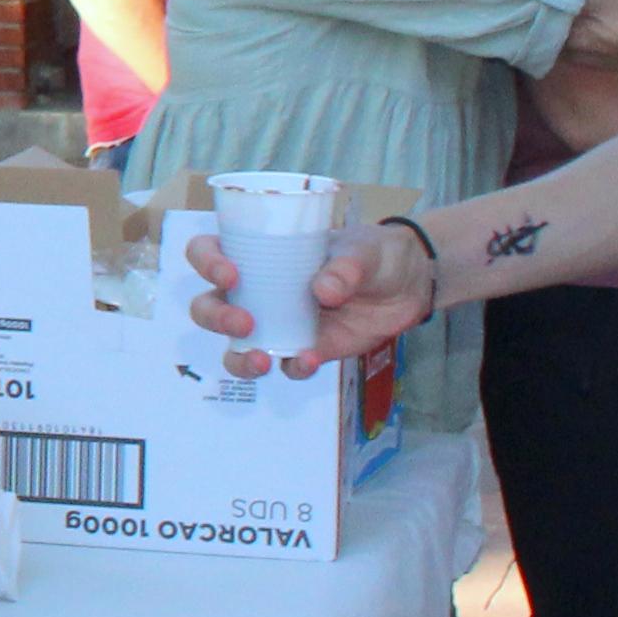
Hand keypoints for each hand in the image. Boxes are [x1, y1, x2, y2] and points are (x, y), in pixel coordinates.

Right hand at [182, 224, 434, 378]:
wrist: (411, 285)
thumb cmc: (374, 253)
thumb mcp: (363, 249)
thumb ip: (345, 266)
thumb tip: (323, 291)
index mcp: (259, 253)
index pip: (208, 252)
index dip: (206, 263)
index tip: (231, 274)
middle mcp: (258, 290)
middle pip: (209, 306)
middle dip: (216, 317)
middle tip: (244, 323)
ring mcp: (279, 323)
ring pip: (235, 346)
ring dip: (238, 358)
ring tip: (262, 360)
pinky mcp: (306, 349)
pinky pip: (287, 365)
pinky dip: (293, 367)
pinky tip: (310, 360)